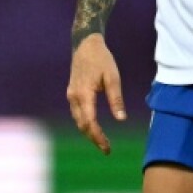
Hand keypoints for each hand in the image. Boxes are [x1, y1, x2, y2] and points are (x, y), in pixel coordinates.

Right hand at [67, 34, 125, 153]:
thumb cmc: (101, 59)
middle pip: (81, 124)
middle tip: (106, 148)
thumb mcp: (112, 77)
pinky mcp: (72, 92)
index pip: (90, 122)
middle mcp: (74, 96)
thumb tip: (121, 119)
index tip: (107, 148)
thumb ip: (116, 99)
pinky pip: (76, 113)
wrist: (85, 43)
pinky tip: (93, 126)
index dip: (98, 137)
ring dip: (88, 131)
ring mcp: (71, 94)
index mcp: (84, 94)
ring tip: (101, 140)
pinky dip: (84, 122)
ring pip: (77, 120)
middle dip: (93, 138)